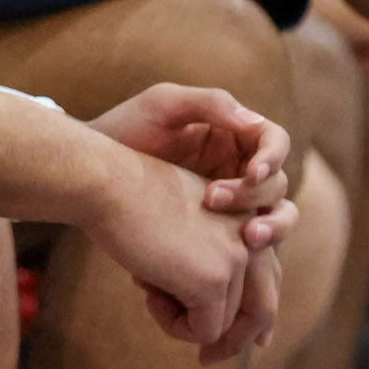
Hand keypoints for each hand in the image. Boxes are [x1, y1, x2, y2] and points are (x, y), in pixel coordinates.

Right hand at [78, 140, 272, 355]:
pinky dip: (174, 326)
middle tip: (206, 360)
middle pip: (262, 308)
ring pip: (225, 325)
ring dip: (185, 322)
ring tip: (150, 294)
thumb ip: (205, 255)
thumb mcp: (181, 226)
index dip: (257, 316)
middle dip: (235, 341)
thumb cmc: (130, 202)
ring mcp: (236, 258)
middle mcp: (252, 236)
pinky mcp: (213, 280)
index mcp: (247, 217)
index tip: (252, 343)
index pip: (267, 277)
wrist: (108, 184)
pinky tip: (149, 295)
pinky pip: (204, 331)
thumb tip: (214, 316)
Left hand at [91, 83, 291, 246]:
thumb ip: (210, 103)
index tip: (253, 171)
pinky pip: (245, 256)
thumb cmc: (125, 128)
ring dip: (269, 234)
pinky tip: (222, 262)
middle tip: (220, 205)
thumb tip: (256, 122)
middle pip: (277, 189)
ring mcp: (232, 207)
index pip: (275, 143)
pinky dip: (244, 264)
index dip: (273, 157)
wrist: (90, 169)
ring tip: (248, 240)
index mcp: (234, 135)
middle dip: (259, 200)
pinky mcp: (217, 239)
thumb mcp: (162, 104)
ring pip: (271, 224)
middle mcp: (240, 170)